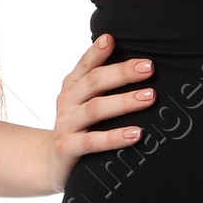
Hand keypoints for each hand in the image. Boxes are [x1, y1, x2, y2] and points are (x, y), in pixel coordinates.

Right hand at [43, 32, 153, 193]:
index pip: (86, 65)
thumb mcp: (86, 102)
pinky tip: (136, 133)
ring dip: (124, 102)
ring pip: (95, 109)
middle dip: (122, 73)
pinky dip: (114, 137)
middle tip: (149, 67)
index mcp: (73, 86)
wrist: (51, 163)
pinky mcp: (67, 148)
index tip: (112, 38)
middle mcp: (67, 101)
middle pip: (94, 82)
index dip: (97, 52)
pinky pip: (92, 141)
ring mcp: (66, 125)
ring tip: (150, 97)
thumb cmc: (79, 128)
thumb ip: (103, 84)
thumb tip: (140, 65)